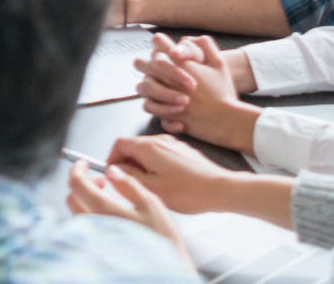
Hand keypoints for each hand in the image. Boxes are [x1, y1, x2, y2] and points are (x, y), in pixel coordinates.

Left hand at [67, 161, 192, 268]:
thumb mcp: (151, 205)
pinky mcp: (96, 252)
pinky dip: (91, 216)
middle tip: (102, 181)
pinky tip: (109, 218)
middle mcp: (92, 227)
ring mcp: (92, 242)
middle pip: (72, 199)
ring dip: (87, 201)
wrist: (167, 275)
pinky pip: (84, 230)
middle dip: (84, 184)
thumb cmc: (163, 240)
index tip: (84, 164)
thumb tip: (111, 170)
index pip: (76, 184)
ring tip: (109, 200)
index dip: (77, 169)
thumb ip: (128, 184)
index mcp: (104, 211)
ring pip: (77, 214)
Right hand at [105, 134, 234, 215]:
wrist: (221, 190)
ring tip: (151, 186)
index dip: (112, 158)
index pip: (119, 143)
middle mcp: (159, 140)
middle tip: (133, 184)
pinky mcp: (183, 151)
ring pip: (147, 151)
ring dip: (142, 165)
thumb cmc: (190, 192)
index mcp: (148, 147)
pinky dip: (157, 165)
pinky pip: (162, 154)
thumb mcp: (152, 189)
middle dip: (128, 163)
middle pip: (133, 146)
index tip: (114, 173)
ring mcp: (173, 144)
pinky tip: (167, 182)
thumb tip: (115, 169)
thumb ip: (129, 176)